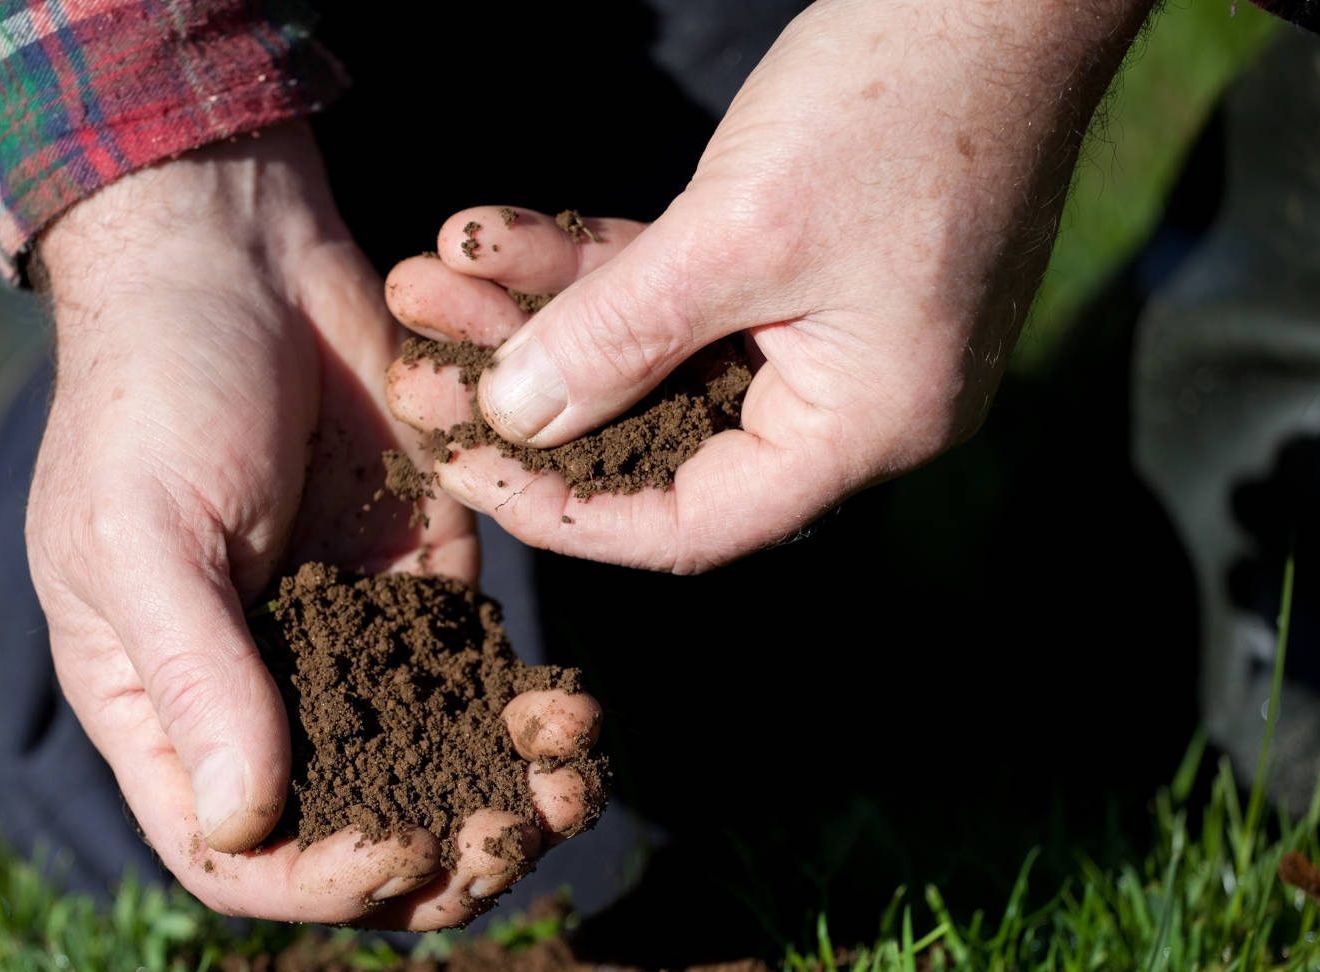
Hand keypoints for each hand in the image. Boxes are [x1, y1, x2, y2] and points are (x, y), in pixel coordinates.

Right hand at [27, 125, 598, 929]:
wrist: (236, 253)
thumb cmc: (153, 391)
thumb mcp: (145, 535)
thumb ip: (197, 678)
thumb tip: (246, 824)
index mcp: (159, 708)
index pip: (232, 856)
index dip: (316, 881)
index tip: (398, 849)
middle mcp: (257, 695)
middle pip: (349, 835)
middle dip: (438, 858)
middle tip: (511, 840)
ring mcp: (346, 645)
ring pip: (430, 773)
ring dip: (504, 801)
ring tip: (570, 785)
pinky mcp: (424, 586)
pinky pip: (480, 683)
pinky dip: (529, 716)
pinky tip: (574, 712)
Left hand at [385, 0, 1150, 572]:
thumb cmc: (902, 98)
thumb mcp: (737, 230)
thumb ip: (617, 335)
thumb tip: (511, 418)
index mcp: (863, 429)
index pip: (688, 523)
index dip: (562, 508)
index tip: (459, 464)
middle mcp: (848, 403)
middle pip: (653, 434)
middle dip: (527, 391)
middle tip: (417, 365)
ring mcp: (827, 334)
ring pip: (653, 353)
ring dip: (542, 313)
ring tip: (431, 275)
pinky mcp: (805, 269)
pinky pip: (680, 291)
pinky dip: (595, 264)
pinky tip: (495, 233)